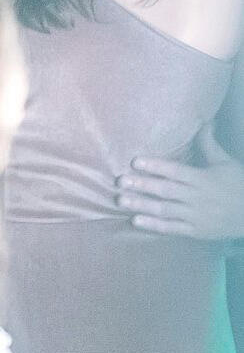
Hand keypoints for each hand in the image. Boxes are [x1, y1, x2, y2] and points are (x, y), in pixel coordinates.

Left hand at [120, 127, 243, 239]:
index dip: (156, 166)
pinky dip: (154, 226)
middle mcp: (198, 197)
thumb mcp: (225, 163)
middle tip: (119, 181)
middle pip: (166, 190)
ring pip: (165, 210)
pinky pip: (172, 228)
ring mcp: (196, 216)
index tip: (135, 162)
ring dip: (142, 205)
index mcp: (204, 179)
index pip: (176, 171)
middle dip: (142, 185)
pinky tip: (136, 221)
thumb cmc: (238, 185)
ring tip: (120, 201)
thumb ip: (209, 144)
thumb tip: (203, 121)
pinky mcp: (195, 231)